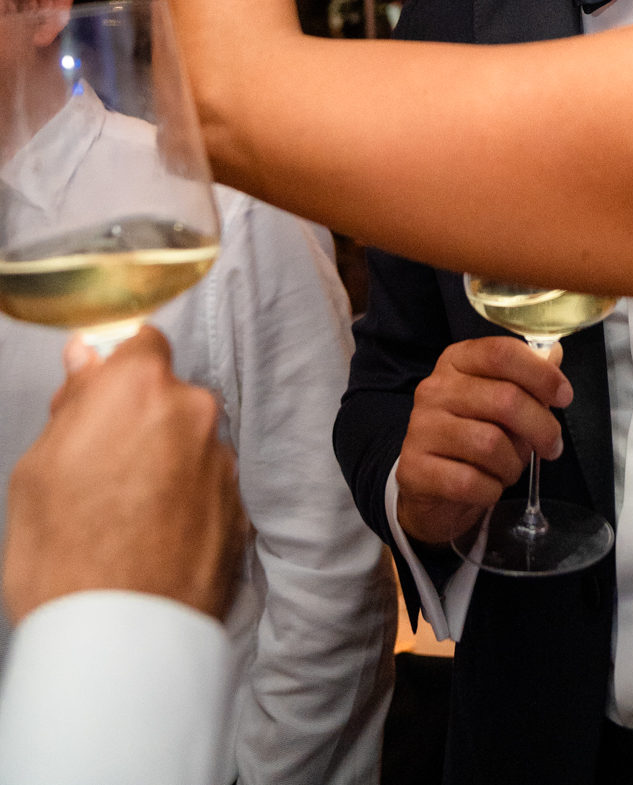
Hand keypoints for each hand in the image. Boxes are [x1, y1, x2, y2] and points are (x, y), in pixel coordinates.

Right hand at [3, 329, 246, 624]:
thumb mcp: (37, 470)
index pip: (142, 344)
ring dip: (169, 463)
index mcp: (139, 387)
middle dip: (143, 422)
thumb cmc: (61, 554)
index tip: (102, 403)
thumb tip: (88, 357)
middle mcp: (194, 410)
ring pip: (191, 443)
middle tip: (105, 473)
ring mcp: (223, 460)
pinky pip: (209, 487)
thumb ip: (73, 403)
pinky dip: (188, 502)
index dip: (119, 373)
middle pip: (169, 397)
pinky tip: (156, 539)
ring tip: (130, 518)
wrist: (117, 642)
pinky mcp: (241, 508)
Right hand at [396, 336, 572, 546]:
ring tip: (510, 468)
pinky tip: (488, 486)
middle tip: (552, 446)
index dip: (541, 374)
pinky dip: (491, 489)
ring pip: (490, 444)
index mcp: (458, 360)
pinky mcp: (413, 468)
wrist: (430, 487)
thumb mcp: (500, 399)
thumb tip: (554, 354)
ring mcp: (420, 427)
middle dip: (541, 427)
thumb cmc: (474, 435)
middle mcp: (435, 388)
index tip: (564, 396)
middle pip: (505, 399)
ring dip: (513, 464)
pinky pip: (469, 481)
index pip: (502, 353)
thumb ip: (527, 377)